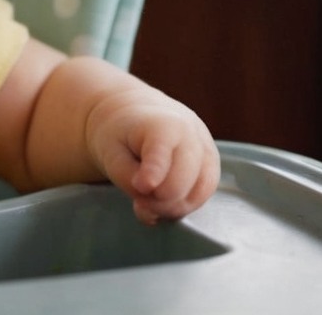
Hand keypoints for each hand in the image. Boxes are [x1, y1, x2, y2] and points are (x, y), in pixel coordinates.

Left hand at [87, 88, 219, 223]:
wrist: (138, 114)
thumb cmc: (121, 134)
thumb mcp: (110, 153)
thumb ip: (126, 177)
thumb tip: (149, 196)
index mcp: (163, 123)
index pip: (163, 151)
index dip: (153, 172)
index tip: (141, 186)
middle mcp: (192, 134)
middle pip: (185, 178)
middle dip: (160, 200)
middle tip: (138, 205)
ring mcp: (206, 150)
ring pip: (200, 192)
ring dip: (172, 208)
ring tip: (147, 207)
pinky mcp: (211, 165)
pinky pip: (202, 195)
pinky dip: (181, 206)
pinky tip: (160, 204)